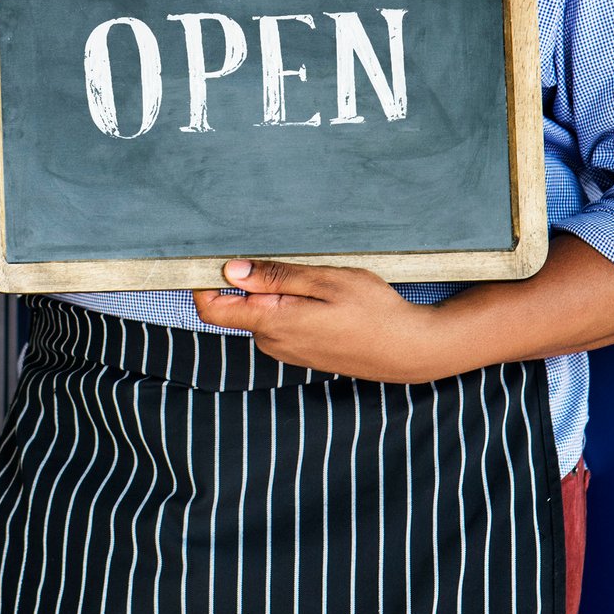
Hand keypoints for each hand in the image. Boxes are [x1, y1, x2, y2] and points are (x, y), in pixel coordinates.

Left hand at [192, 259, 467, 383]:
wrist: (410, 350)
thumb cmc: (373, 311)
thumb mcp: (326, 282)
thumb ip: (276, 277)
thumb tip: (231, 270)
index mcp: (272, 322)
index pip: (211, 308)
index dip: (203, 283)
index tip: (212, 259)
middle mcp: (272, 342)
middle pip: (237, 307)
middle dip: (251, 282)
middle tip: (289, 264)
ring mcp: (286, 352)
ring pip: (261, 314)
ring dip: (275, 296)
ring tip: (316, 285)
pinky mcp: (301, 354)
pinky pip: (280, 325)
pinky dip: (290, 309)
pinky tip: (324, 303)